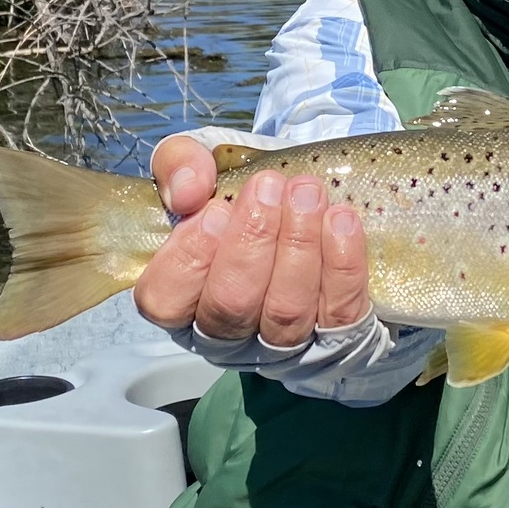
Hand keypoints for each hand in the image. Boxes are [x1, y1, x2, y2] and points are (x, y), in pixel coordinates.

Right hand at [134, 139, 369, 341]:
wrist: (305, 207)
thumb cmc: (244, 196)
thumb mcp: (202, 168)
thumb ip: (179, 165)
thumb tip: (187, 192)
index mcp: (182, 299)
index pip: (166, 301)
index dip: (189, 258)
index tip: (215, 210)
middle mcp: (226, 333)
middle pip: (230, 305)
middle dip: (251, 242)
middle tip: (269, 187)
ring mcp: (280, 343)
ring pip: (285, 312)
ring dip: (298, 247)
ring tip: (307, 194)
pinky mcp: (334, 337)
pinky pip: (337, 312)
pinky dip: (342, 265)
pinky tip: (341, 221)